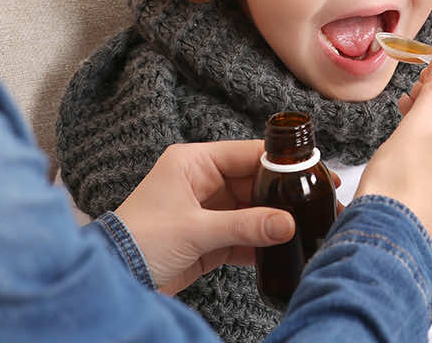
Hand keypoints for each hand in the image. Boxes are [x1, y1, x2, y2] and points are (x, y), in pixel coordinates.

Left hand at [114, 140, 295, 294]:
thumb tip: (287, 223)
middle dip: (282, 193)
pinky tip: (284, 249)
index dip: (278, 161)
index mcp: (193, 163)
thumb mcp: (195, 230)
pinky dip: (260, 242)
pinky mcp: (207, 238)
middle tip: (317, 199)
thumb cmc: (140, 239)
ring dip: (274, 219)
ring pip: (250, 209)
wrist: (114, 276)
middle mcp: (201, 181)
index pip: (245, 154)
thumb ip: (244, 225)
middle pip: (252, 181)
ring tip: (308, 224)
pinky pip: (242, 234)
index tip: (310, 168)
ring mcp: (205, 210)